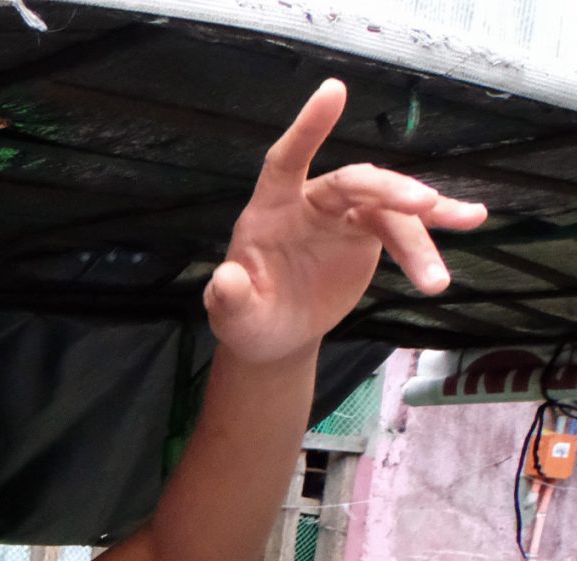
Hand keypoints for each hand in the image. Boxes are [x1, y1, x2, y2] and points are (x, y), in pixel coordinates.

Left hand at [207, 80, 485, 364]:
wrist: (276, 333)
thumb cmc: (247, 318)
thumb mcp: (233, 315)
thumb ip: (229, 297)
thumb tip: (225, 281)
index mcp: (270, 211)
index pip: (285, 161)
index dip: (308, 128)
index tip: (333, 90)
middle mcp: (310, 203)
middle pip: (354, 182)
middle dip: (389, 189)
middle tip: (423, 204)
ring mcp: (343, 216)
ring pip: (389, 211)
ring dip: (421, 235)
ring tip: (437, 276)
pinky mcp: (369, 232)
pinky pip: (407, 226)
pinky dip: (437, 227)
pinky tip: (472, 217)